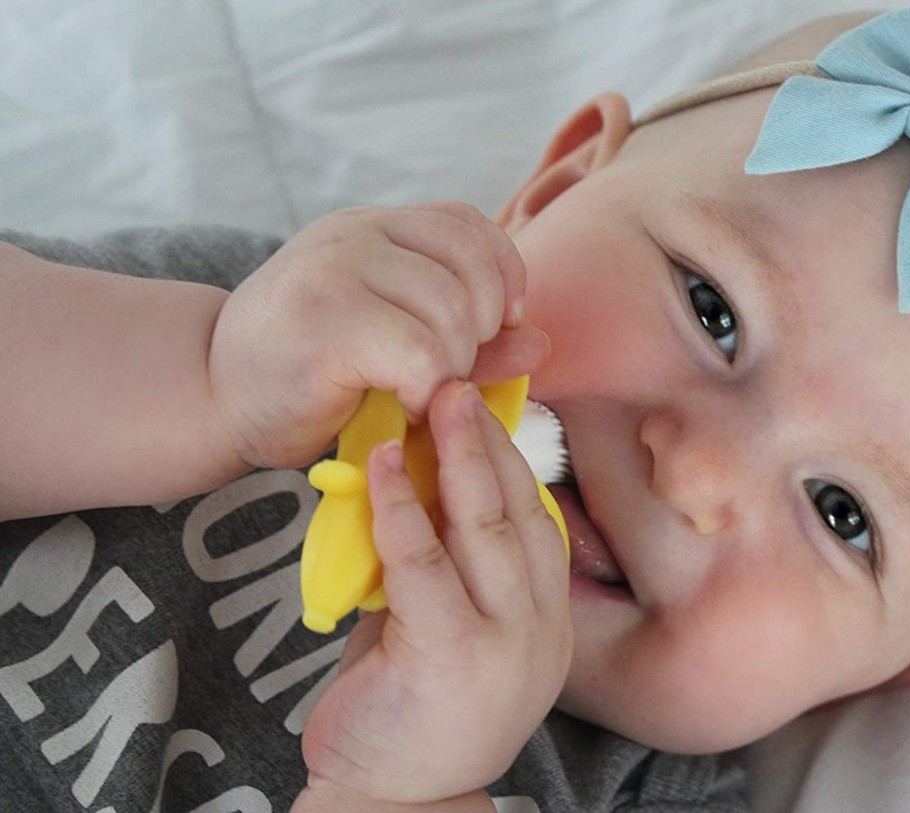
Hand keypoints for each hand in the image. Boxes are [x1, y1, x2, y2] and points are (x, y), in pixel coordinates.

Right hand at [208, 202, 548, 468]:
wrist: (212, 396)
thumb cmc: (306, 373)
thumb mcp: (396, 343)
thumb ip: (470, 339)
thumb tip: (541, 340)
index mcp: (376, 227)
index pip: (469, 224)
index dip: (503, 275)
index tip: (498, 326)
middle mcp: (357, 233)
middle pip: (471, 273)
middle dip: (478, 338)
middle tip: (443, 373)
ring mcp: (337, 269)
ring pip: (453, 311)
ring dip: (451, 368)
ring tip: (417, 390)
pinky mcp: (325, 319)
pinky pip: (421, 352)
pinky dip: (428, 389)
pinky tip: (403, 403)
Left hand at [299, 381, 571, 804]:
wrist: (395, 804)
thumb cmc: (413, 712)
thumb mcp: (446, 632)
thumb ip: (444, 569)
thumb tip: (419, 490)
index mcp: (545, 617)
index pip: (537, 520)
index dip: (513, 458)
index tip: (486, 410)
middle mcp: (539, 625)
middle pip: (520, 510)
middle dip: (492, 440)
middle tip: (463, 383)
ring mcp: (506, 640)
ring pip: (486, 526)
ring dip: (461, 454)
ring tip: (438, 400)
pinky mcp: (453, 653)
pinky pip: (426, 562)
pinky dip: (405, 505)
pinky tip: (389, 465)